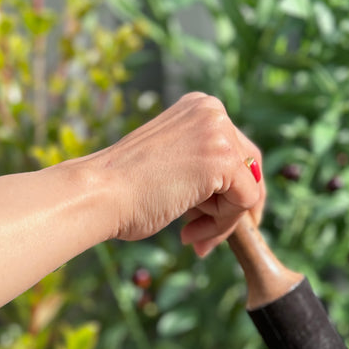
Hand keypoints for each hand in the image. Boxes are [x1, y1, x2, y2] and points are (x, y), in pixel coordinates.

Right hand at [102, 92, 264, 256]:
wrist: (99, 194)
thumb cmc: (124, 192)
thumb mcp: (172, 168)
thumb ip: (202, 172)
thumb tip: (238, 198)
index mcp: (198, 108)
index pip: (237, 153)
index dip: (229, 195)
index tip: (207, 223)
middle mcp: (213, 111)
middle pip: (248, 170)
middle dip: (231, 212)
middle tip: (205, 240)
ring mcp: (219, 131)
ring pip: (248, 189)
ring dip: (222, 223)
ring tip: (190, 236)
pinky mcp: (223, 158)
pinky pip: (246, 201)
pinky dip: (222, 225)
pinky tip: (189, 231)